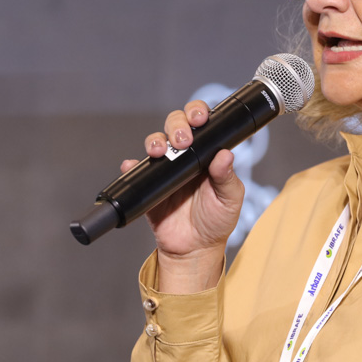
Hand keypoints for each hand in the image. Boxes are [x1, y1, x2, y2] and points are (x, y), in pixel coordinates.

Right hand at [120, 100, 244, 292]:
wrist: (195, 249)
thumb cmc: (216, 220)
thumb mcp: (230, 199)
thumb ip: (227, 178)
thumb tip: (225, 155)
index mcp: (207, 153)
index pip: (201, 123)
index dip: (198, 113)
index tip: (200, 118)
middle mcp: (185, 156)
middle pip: (175, 126)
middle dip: (176, 125)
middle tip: (182, 140)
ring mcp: (166, 169)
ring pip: (155, 142)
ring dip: (155, 141)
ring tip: (160, 151)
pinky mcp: (149, 185)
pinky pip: (136, 170)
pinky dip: (131, 165)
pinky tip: (132, 165)